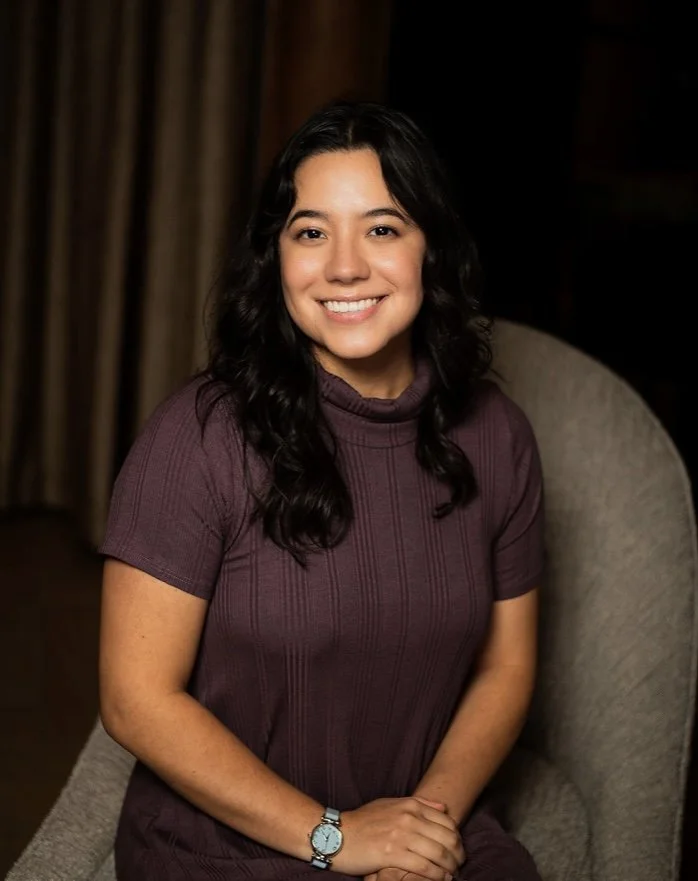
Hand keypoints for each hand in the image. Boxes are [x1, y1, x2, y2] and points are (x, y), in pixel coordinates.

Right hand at [335, 796, 464, 879]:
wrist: (338, 835)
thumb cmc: (363, 821)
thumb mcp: (390, 804)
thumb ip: (418, 804)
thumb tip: (443, 808)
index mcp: (409, 805)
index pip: (447, 821)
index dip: (458, 838)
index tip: (457, 849)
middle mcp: (408, 818)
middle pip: (448, 837)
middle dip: (458, 854)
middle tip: (459, 864)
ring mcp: (400, 835)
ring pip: (439, 853)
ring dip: (451, 867)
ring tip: (452, 874)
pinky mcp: (392, 854)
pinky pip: (424, 868)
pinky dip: (437, 876)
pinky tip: (441, 879)